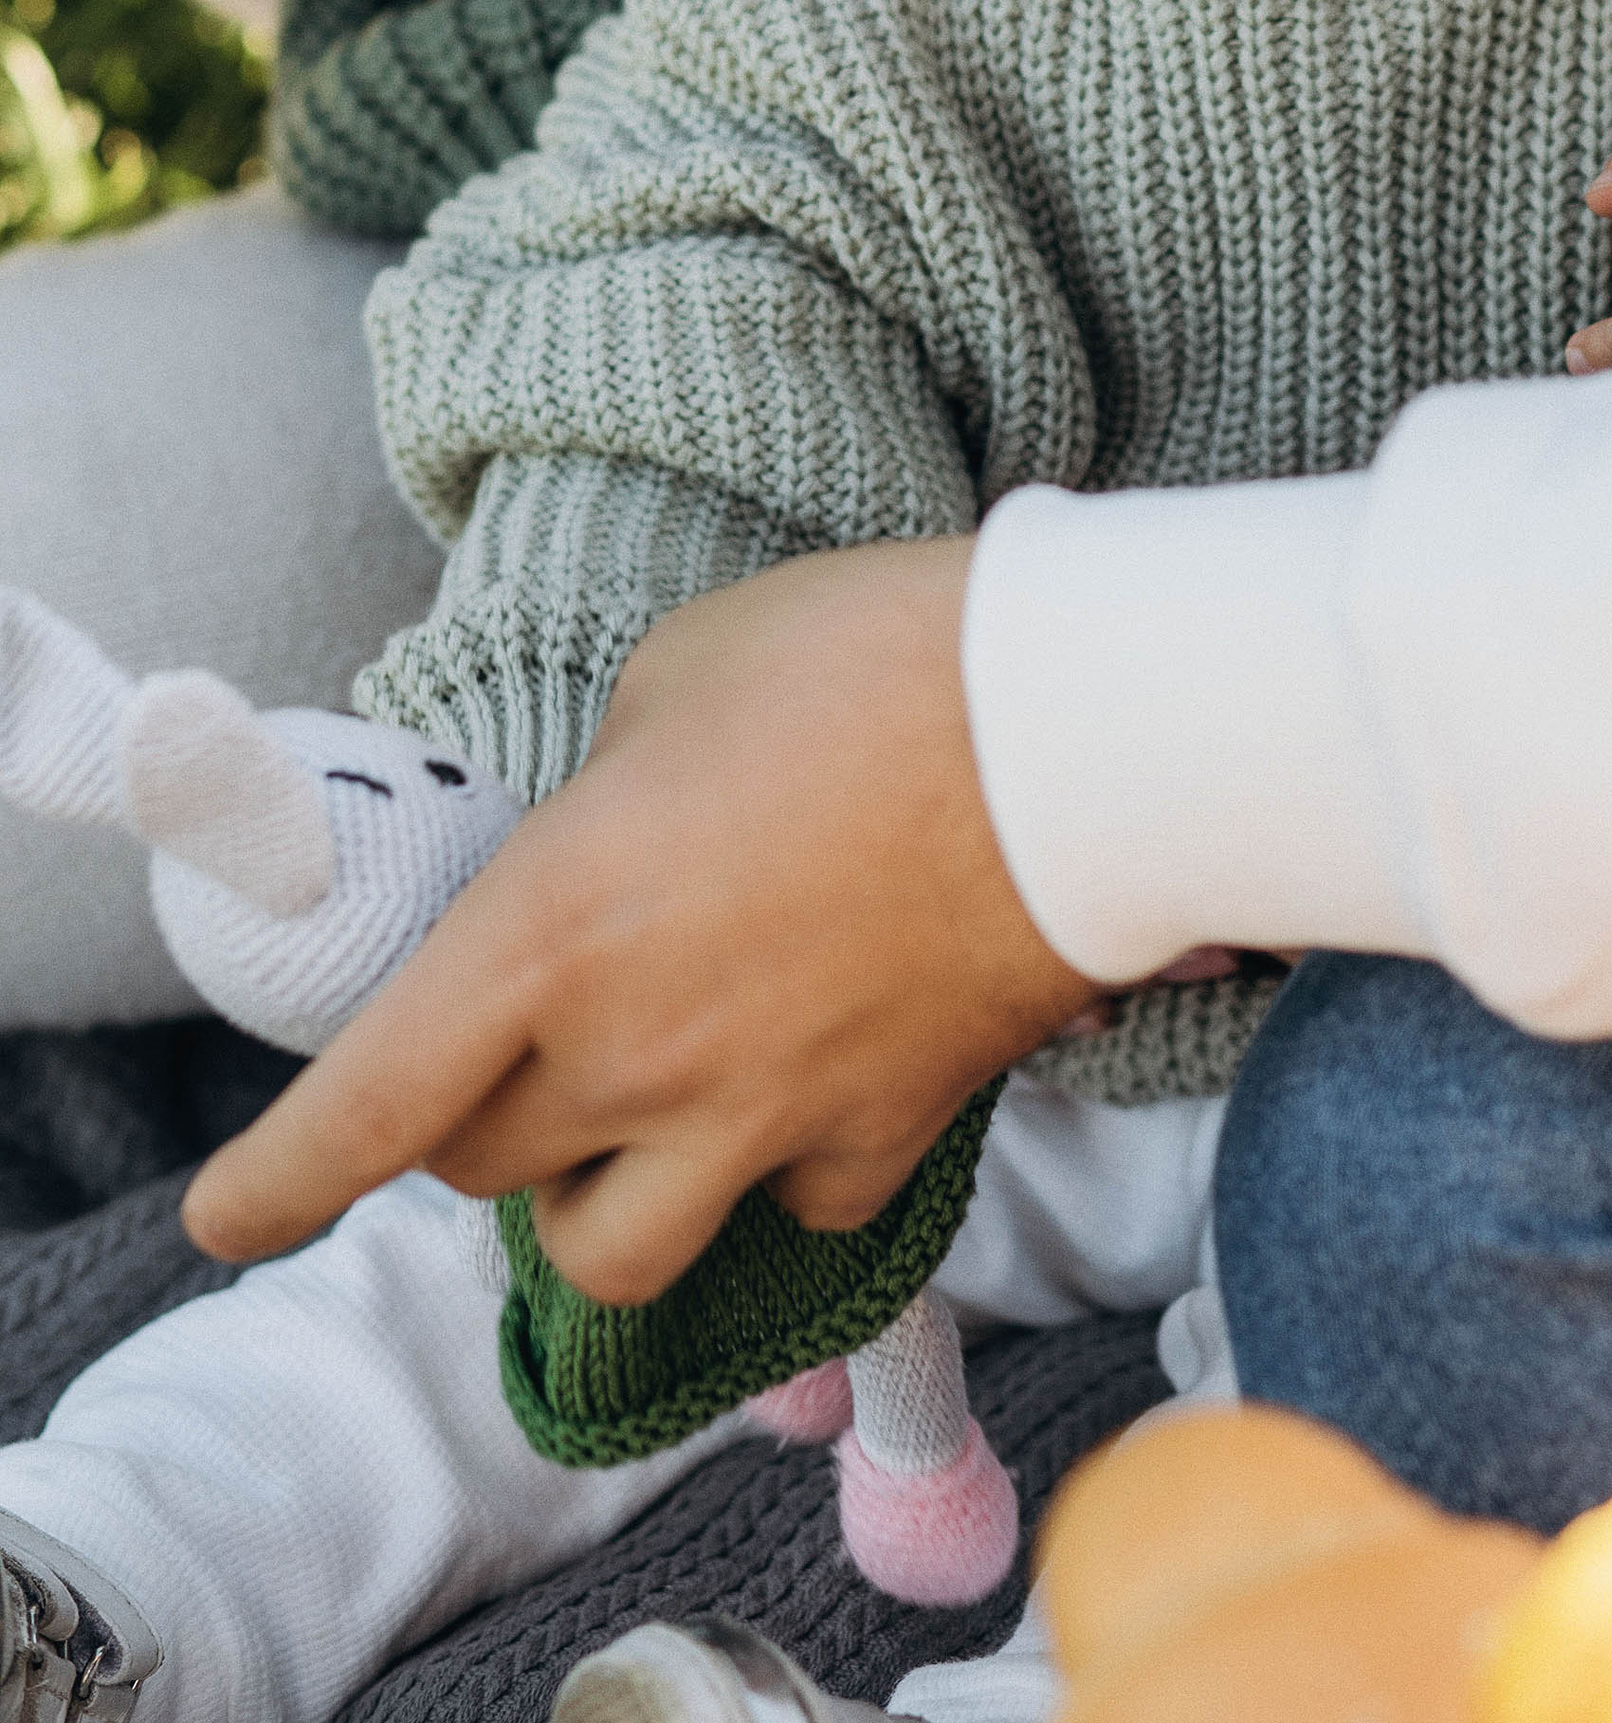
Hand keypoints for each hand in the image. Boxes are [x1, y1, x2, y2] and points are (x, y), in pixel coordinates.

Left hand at [180, 537, 1093, 1305]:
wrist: (1083, 730)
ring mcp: (762, 1114)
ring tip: (632, 1122)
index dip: (277, 1182)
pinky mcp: (880, 1136)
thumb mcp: (682, 673)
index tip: (228, 1217)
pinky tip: (802, 1085)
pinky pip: (785, 1209)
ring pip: (612, 1254)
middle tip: (512, 1050)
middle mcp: (636, 1053)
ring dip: (595, 1200)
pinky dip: (773, 1174)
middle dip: (469, 1126)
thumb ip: (606, 789)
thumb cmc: (873, 657)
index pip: (369, 1106)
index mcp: (553, 925)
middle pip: (481, 1172)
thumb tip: (611, 842)